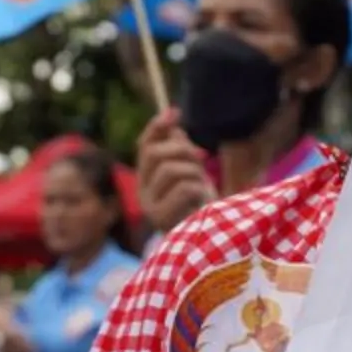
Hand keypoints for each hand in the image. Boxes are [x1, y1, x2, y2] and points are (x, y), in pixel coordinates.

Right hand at [136, 109, 217, 232]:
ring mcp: (150, 207)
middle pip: (154, 153)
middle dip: (182, 149)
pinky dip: (198, 188)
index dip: (157, 127)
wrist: (208, 239)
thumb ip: (179, 146)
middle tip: (201, 158)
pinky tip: (200, 200)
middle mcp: (142, 192)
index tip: (175, 112)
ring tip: (202, 185)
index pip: (144, 145)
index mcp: (147, 178)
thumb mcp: (191, 169)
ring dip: (193, 171)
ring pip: (170, 169)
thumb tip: (170, 113)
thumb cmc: (199, 204)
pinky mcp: (163, 219)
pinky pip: (183, 188)